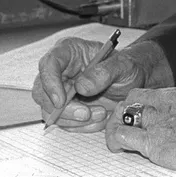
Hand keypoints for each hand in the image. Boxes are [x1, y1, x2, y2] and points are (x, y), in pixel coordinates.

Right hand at [32, 37, 148, 132]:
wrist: (133, 83)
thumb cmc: (127, 68)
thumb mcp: (124, 66)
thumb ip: (105, 72)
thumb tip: (81, 86)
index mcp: (69, 51)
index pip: (48, 64)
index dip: (50, 83)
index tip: (61, 101)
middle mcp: (60, 70)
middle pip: (43, 92)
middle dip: (64, 108)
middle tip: (87, 114)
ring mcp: (60, 89)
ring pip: (51, 111)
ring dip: (74, 119)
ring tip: (102, 114)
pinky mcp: (65, 107)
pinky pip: (63, 122)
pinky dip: (80, 126)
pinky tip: (99, 120)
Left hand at [105, 85, 175, 169]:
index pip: (157, 93)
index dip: (149, 102)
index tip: (150, 111)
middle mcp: (167, 102)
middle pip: (136, 97)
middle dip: (129, 108)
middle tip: (128, 120)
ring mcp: (157, 120)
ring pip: (125, 113)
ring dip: (119, 123)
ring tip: (118, 134)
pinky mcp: (151, 140)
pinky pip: (123, 135)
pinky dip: (117, 140)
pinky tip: (119, 146)